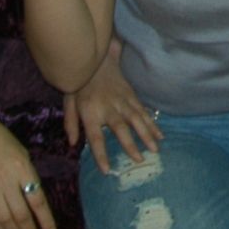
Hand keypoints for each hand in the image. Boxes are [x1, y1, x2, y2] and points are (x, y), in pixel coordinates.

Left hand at [63, 52, 160, 176]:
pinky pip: (143, 111)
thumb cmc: (80, 83)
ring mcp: (122, 101)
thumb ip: (70, 123)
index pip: (96, 138)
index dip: (101, 155)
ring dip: (146, 135)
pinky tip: (160, 135)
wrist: (95, 58)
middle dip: (130, 145)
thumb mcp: (68, 102)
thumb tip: (73, 145)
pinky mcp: (131, 96)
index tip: (108, 170)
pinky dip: (152, 123)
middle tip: (140, 160)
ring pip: (137, 120)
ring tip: (155, 149)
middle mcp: (108, 108)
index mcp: (90, 113)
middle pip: (121, 129)